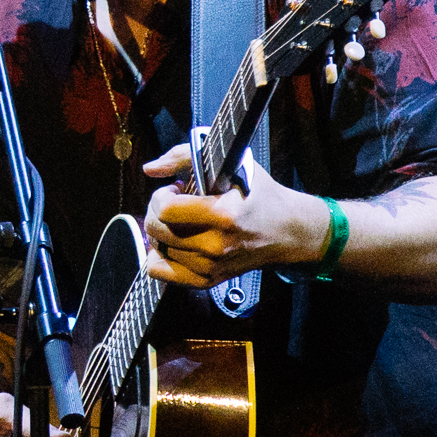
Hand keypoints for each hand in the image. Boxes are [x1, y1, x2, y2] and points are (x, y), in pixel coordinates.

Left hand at [138, 144, 328, 286]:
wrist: (287, 231)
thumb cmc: (259, 194)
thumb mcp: (232, 164)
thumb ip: (185, 156)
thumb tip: (149, 169)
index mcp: (223, 214)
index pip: (165, 210)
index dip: (159, 196)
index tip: (173, 190)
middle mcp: (216, 244)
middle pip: (156, 230)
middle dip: (155, 211)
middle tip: (171, 204)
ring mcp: (211, 266)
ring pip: (157, 249)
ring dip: (159, 232)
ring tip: (178, 222)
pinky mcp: (208, 280)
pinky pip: (161, 273)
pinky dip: (159, 257)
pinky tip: (172, 243)